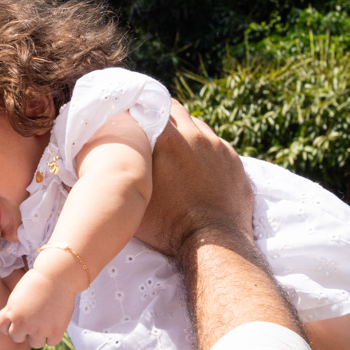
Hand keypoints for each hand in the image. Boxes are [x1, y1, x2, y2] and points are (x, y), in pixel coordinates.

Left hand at [0, 266, 76, 347]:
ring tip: (45, 320)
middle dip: (23, 330)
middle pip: (18, 338)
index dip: (10, 324)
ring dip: (39, 335)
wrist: (57, 276)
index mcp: (12, 315)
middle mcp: (24, 325)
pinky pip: (52, 342)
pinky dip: (53, 335)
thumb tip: (7, 328)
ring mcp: (40, 330)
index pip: (4, 330)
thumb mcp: (16, 297)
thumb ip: (10, 312)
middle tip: (34, 318)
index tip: (18, 317)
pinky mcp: (56, 331)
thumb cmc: (36, 282)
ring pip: (35, 343)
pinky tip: (54, 322)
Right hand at [135, 102, 252, 257]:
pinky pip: (217, 146)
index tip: (137, 118)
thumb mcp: (135, 195)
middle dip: (166, 118)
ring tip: (179, 154)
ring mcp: (219, 147)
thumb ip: (127, 169)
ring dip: (188, 133)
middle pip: (177, 110)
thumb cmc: (167, 225)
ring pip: (199, 126)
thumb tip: (114, 157)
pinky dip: (207, 151)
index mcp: (167, 139)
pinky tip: (200, 169)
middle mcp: (195, 135)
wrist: (213, 243)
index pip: (153, 105)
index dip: (143, 110)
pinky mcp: (235, 161)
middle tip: (156, 134)